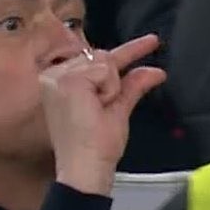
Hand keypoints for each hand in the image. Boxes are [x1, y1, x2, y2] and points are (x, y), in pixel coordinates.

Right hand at [42, 33, 166, 196]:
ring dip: (110, 87)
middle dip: (112, 81)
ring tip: (95, 111)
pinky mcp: (66, 80)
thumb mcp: (117, 110)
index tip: (153, 41)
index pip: (97, 58)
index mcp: (61, 83)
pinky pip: (104, 69)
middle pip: (102, 55)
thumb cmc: (95, 148)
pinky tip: (95, 107)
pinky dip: (108, 89)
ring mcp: (58, 76)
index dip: (127, 52)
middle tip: (100, 108)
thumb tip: (154, 71)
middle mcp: (54, 76)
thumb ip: (132, 86)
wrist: (85, 168)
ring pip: (105, 60)